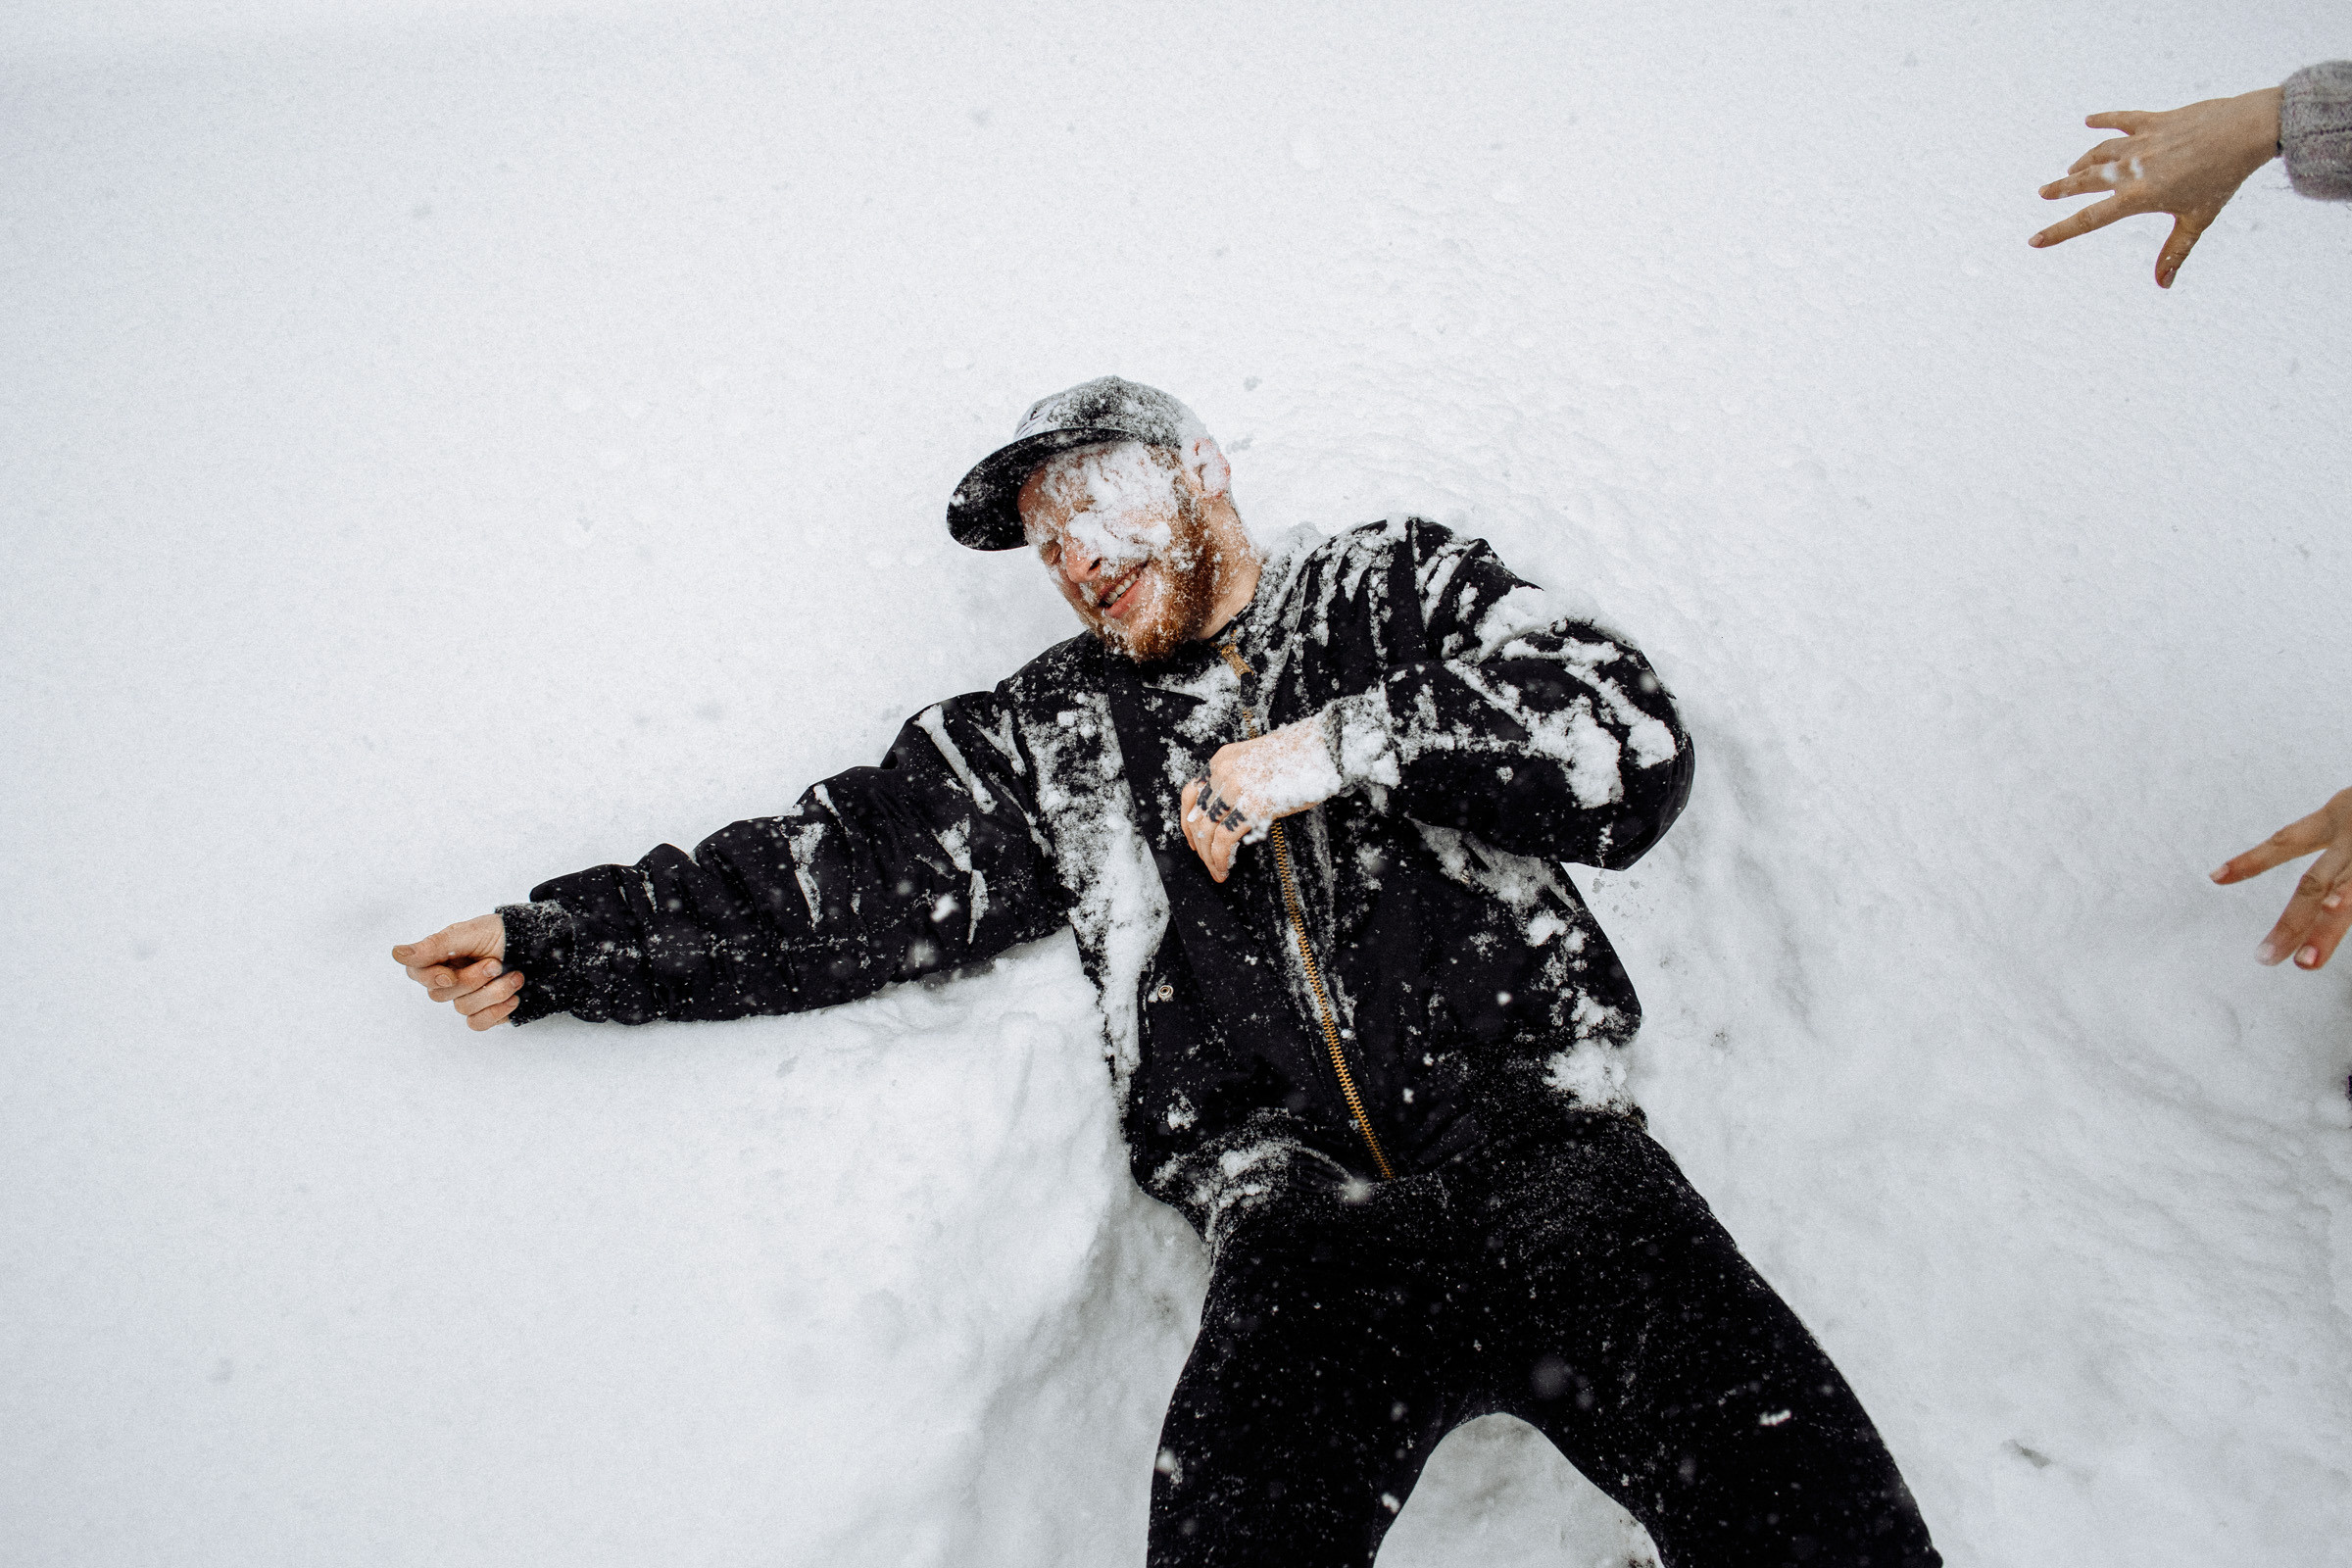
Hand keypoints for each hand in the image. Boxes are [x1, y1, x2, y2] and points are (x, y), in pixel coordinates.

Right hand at [391, 913, 521, 1028]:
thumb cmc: (505, 933)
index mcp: (442, 956)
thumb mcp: (470, 932)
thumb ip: (435, 945)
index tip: (449, 973)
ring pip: (463, 1008)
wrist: (545, 945)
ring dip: (493, 992)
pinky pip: (478, 1023)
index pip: (417, 973)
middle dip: (472, 979)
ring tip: (516, 976)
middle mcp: (452, 978)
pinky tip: (514, 997)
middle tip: (495, 964)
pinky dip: (497, 1011)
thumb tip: (396, 954)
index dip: (430, 977)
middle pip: (440, 994)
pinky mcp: (487, 1011)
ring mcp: (469, 996)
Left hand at [1179, 718, 1343, 883]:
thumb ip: (1238, 781)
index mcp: (1221, 760)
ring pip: (1207, 831)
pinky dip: (1220, 858)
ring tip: (1218, 871)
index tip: (1193, 839)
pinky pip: (1224, 839)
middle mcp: (1222, 772)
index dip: (1187, 821)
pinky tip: (1225, 869)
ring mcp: (1235, 789)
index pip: (1191, 793)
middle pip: (1197, 816)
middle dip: (1199, 845)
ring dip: (1208, 857)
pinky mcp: (1251, 806)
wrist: (1321, 749)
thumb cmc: (1298, 757)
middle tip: (1206, 862)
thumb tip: (1229, 813)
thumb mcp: (1256, 762)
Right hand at [2029, 86, 2282, 287]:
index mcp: (2140, 195)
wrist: (2246, 131)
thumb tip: (2163, 285)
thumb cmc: (2224, 178)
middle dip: (2063, 189)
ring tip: (2070, 169)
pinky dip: (2104, 120)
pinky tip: (2089, 121)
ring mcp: (2142, 142)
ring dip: (2082, 161)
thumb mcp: (2198, 219)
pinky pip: (2123, 120)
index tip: (2035, 239)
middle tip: (2044, 192)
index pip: (2091, 218)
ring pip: (2100, 152)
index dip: (2060, 231)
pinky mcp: (2155, 121)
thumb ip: (2175, 251)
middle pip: (2086, 181)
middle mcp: (2134, 169)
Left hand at [2211, 789, 2351, 970]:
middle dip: (2292, 922)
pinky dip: (2349, 908)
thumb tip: (2323, 896)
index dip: (2253, 860)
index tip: (2215, 877)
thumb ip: (2337, 845)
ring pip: (2350, 895)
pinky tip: (2336, 924)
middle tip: (2266, 958)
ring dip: (2329, 930)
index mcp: (2341, 815)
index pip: (2288, 840)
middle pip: (2316, 882)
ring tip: (2307, 961)